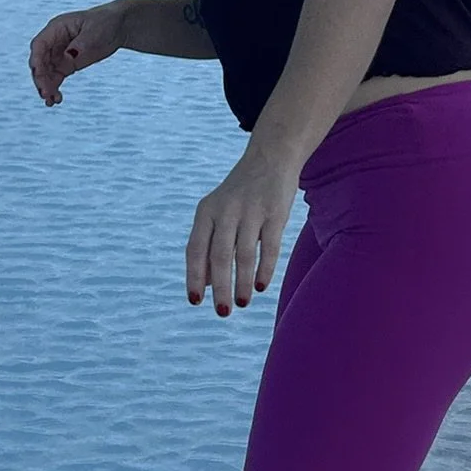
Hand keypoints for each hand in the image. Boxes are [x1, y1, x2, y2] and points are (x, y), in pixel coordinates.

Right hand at [28, 2, 124, 104]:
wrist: (117, 27)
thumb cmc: (105, 22)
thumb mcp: (95, 31)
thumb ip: (81, 43)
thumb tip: (69, 55)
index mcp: (57, 28)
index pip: (40, 44)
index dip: (36, 59)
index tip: (38, 74)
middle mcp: (54, 41)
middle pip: (40, 61)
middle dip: (40, 77)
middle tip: (45, 93)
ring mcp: (59, 54)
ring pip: (45, 72)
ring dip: (46, 86)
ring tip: (51, 100)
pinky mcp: (67, 64)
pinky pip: (55, 78)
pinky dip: (54, 88)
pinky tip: (56, 100)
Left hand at [186, 147, 296, 316]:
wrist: (271, 157)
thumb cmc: (240, 195)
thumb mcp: (218, 213)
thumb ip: (210, 245)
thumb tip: (206, 285)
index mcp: (206, 211)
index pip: (195, 248)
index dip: (194, 276)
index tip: (195, 301)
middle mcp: (226, 210)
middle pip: (219, 255)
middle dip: (220, 287)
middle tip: (222, 312)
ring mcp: (251, 209)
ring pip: (243, 253)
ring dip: (241, 283)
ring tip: (241, 304)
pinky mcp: (275, 211)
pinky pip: (269, 246)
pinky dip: (264, 268)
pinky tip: (260, 286)